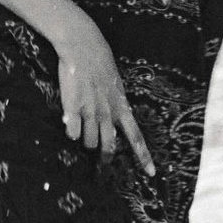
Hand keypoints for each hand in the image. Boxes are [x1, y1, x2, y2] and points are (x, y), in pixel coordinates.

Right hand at [55, 16, 155, 175]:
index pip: (137, 137)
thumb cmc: (100, 64)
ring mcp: (90, 112)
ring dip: (85, 139)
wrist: (83, 47)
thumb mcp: (116, 85)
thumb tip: (112, 121)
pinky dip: (71, 130)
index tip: (152, 174)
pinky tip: (70, 119)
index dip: (144, 157)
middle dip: (105, 157)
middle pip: (108, 146)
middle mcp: (108, 113)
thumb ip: (115, 104)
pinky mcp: (72, 108)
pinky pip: (71, 132)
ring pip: (88, 142)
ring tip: (82, 127)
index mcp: (122, 107)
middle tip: (102, 161)